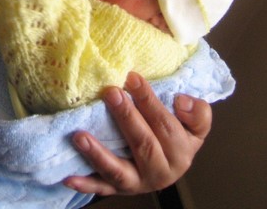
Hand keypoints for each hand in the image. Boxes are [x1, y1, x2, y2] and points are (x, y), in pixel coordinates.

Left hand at [63, 72, 211, 196]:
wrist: (170, 165)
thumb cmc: (178, 135)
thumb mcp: (196, 125)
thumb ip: (197, 112)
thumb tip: (181, 101)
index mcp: (181, 152)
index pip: (165, 125)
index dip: (149, 101)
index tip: (132, 77)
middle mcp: (160, 171)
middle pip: (143, 144)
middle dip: (126, 118)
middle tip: (111, 93)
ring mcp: (138, 182)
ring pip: (118, 171)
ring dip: (98, 154)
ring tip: (80, 136)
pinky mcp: (120, 189)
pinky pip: (102, 188)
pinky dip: (86, 184)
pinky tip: (68, 177)